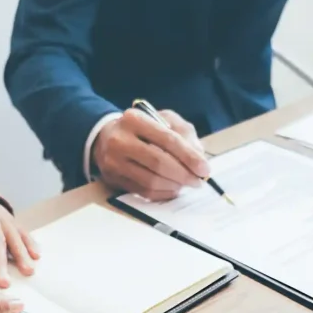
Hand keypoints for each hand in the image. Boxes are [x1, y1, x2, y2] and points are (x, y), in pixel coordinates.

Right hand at [93, 109, 209, 200]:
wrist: (107, 137)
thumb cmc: (143, 129)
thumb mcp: (164, 120)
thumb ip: (184, 134)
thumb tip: (198, 158)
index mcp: (135, 119)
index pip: (168, 139)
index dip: (189, 157)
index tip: (204, 169)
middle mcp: (120, 140)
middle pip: (159, 162)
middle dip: (184, 174)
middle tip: (197, 181)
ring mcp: (114, 162)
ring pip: (151, 180)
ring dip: (174, 186)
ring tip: (185, 184)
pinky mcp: (113, 179)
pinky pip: (144, 192)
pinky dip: (163, 193)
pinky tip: (172, 188)